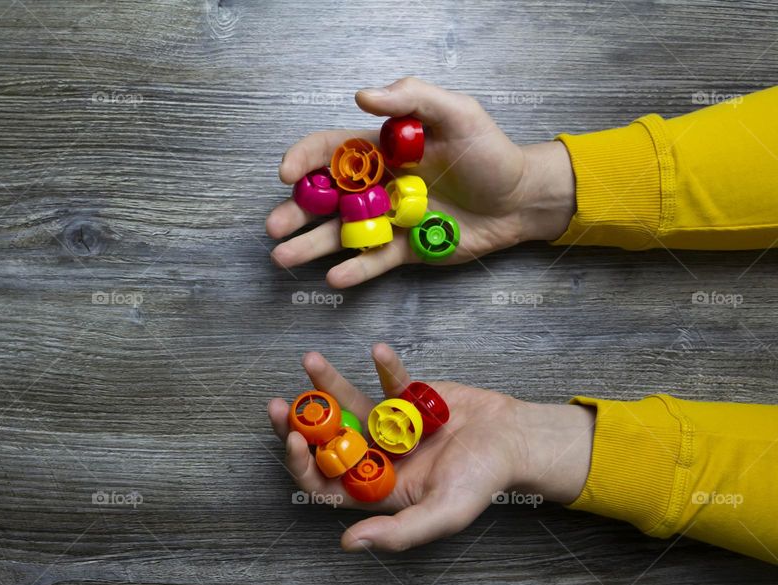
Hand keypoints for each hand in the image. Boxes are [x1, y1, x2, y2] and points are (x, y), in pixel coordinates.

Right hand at [267, 77, 576, 287]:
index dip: (305, 159)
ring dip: (310, 245)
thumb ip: (412, 99)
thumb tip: (362, 96)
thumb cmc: (490, 153)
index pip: (332, 150)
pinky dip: (354, 270)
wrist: (520, 199)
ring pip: (341, 233)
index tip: (288, 174)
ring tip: (283, 257)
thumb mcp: (457, 113)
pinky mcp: (405, 249)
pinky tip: (334, 278)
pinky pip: (373, 260)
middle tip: (274, 226)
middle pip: (326, 197)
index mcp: (381, 149)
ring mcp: (388, 219)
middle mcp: (377, 184)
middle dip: (296, 211)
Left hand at [268, 344, 594, 551]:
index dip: (303, 465)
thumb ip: (399, 532)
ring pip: (348, 403)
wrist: (513, 440)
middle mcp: (375, 456)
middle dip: (300, 422)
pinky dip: (385, 365)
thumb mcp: (443, 513)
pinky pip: (388, 379)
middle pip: (325, 440)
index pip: (325, 483)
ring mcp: (387, 424)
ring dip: (328, 383)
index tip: (294, 440)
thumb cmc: (481, 481)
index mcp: (375, 488)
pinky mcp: (405, 396)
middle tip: (279, 405)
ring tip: (312, 360)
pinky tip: (378, 351)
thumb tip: (348, 544)